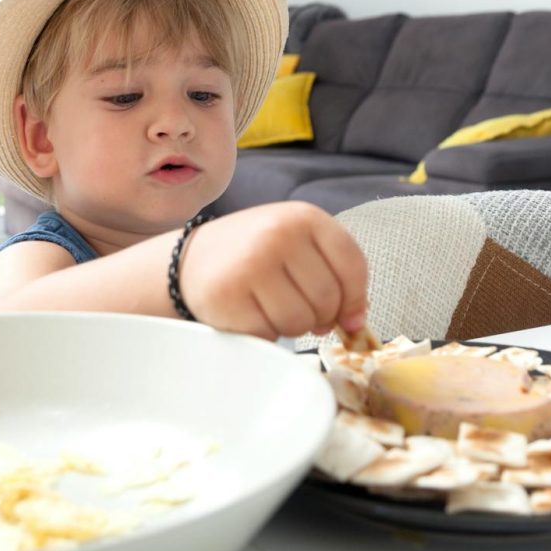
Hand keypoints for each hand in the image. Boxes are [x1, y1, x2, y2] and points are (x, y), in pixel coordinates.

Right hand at [178, 202, 368, 339]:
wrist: (194, 259)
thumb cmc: (256, 255)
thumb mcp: (299, 244)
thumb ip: (334, 272)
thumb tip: (356, 323)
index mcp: (305, 217)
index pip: (352, 265)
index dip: (356, 299)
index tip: (349, 317)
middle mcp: (279, 234)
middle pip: (328, 299)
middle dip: (319, 316)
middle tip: (298, 309)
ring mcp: (252, 264)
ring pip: (300, 321)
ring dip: (292, 327)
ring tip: (273, 309)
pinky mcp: (228, 296)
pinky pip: (268, 334)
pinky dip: (265, 334)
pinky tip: (252, 314)